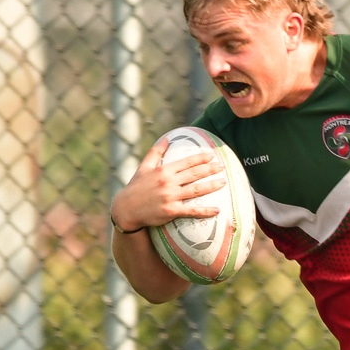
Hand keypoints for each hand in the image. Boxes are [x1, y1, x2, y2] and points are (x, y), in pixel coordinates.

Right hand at [110, 136, 224, 233]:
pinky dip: (205, 210)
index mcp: (163, 171)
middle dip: (210, 169)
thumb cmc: (136, 187)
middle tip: (222, 166)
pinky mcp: (171, 211)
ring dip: (211, 186)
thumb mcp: (143, 167)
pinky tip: (217, 209)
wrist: (126, 209)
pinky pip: (191, 210)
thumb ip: (155, 152)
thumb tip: (166, 138)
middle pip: (194, 174)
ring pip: (196, 190)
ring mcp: (170, 197)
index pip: (186, 162)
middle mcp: (168, 182)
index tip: (212, 156)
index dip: (200, 158)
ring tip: (224, 182)